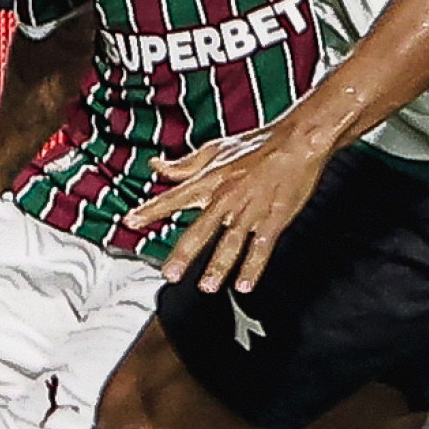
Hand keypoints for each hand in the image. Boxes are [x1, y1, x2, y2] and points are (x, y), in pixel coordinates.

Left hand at [122, 120, 328, 293]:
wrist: (297, 142)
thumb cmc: (257, 144)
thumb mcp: (215, 150)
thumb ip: (184, 165)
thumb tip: (157, 167)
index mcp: (211, 179)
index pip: (175, 197)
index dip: (151, 210)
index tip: (131, 221)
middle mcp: (227, 197)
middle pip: (201, 229)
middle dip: (184, 253)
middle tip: (170, 274)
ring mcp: (250, 210)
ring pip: (231, 243)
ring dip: (218, 267)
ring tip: (207, 286)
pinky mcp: (273, 219)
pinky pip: (261, 248)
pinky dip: (253, 267)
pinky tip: (245, 284)